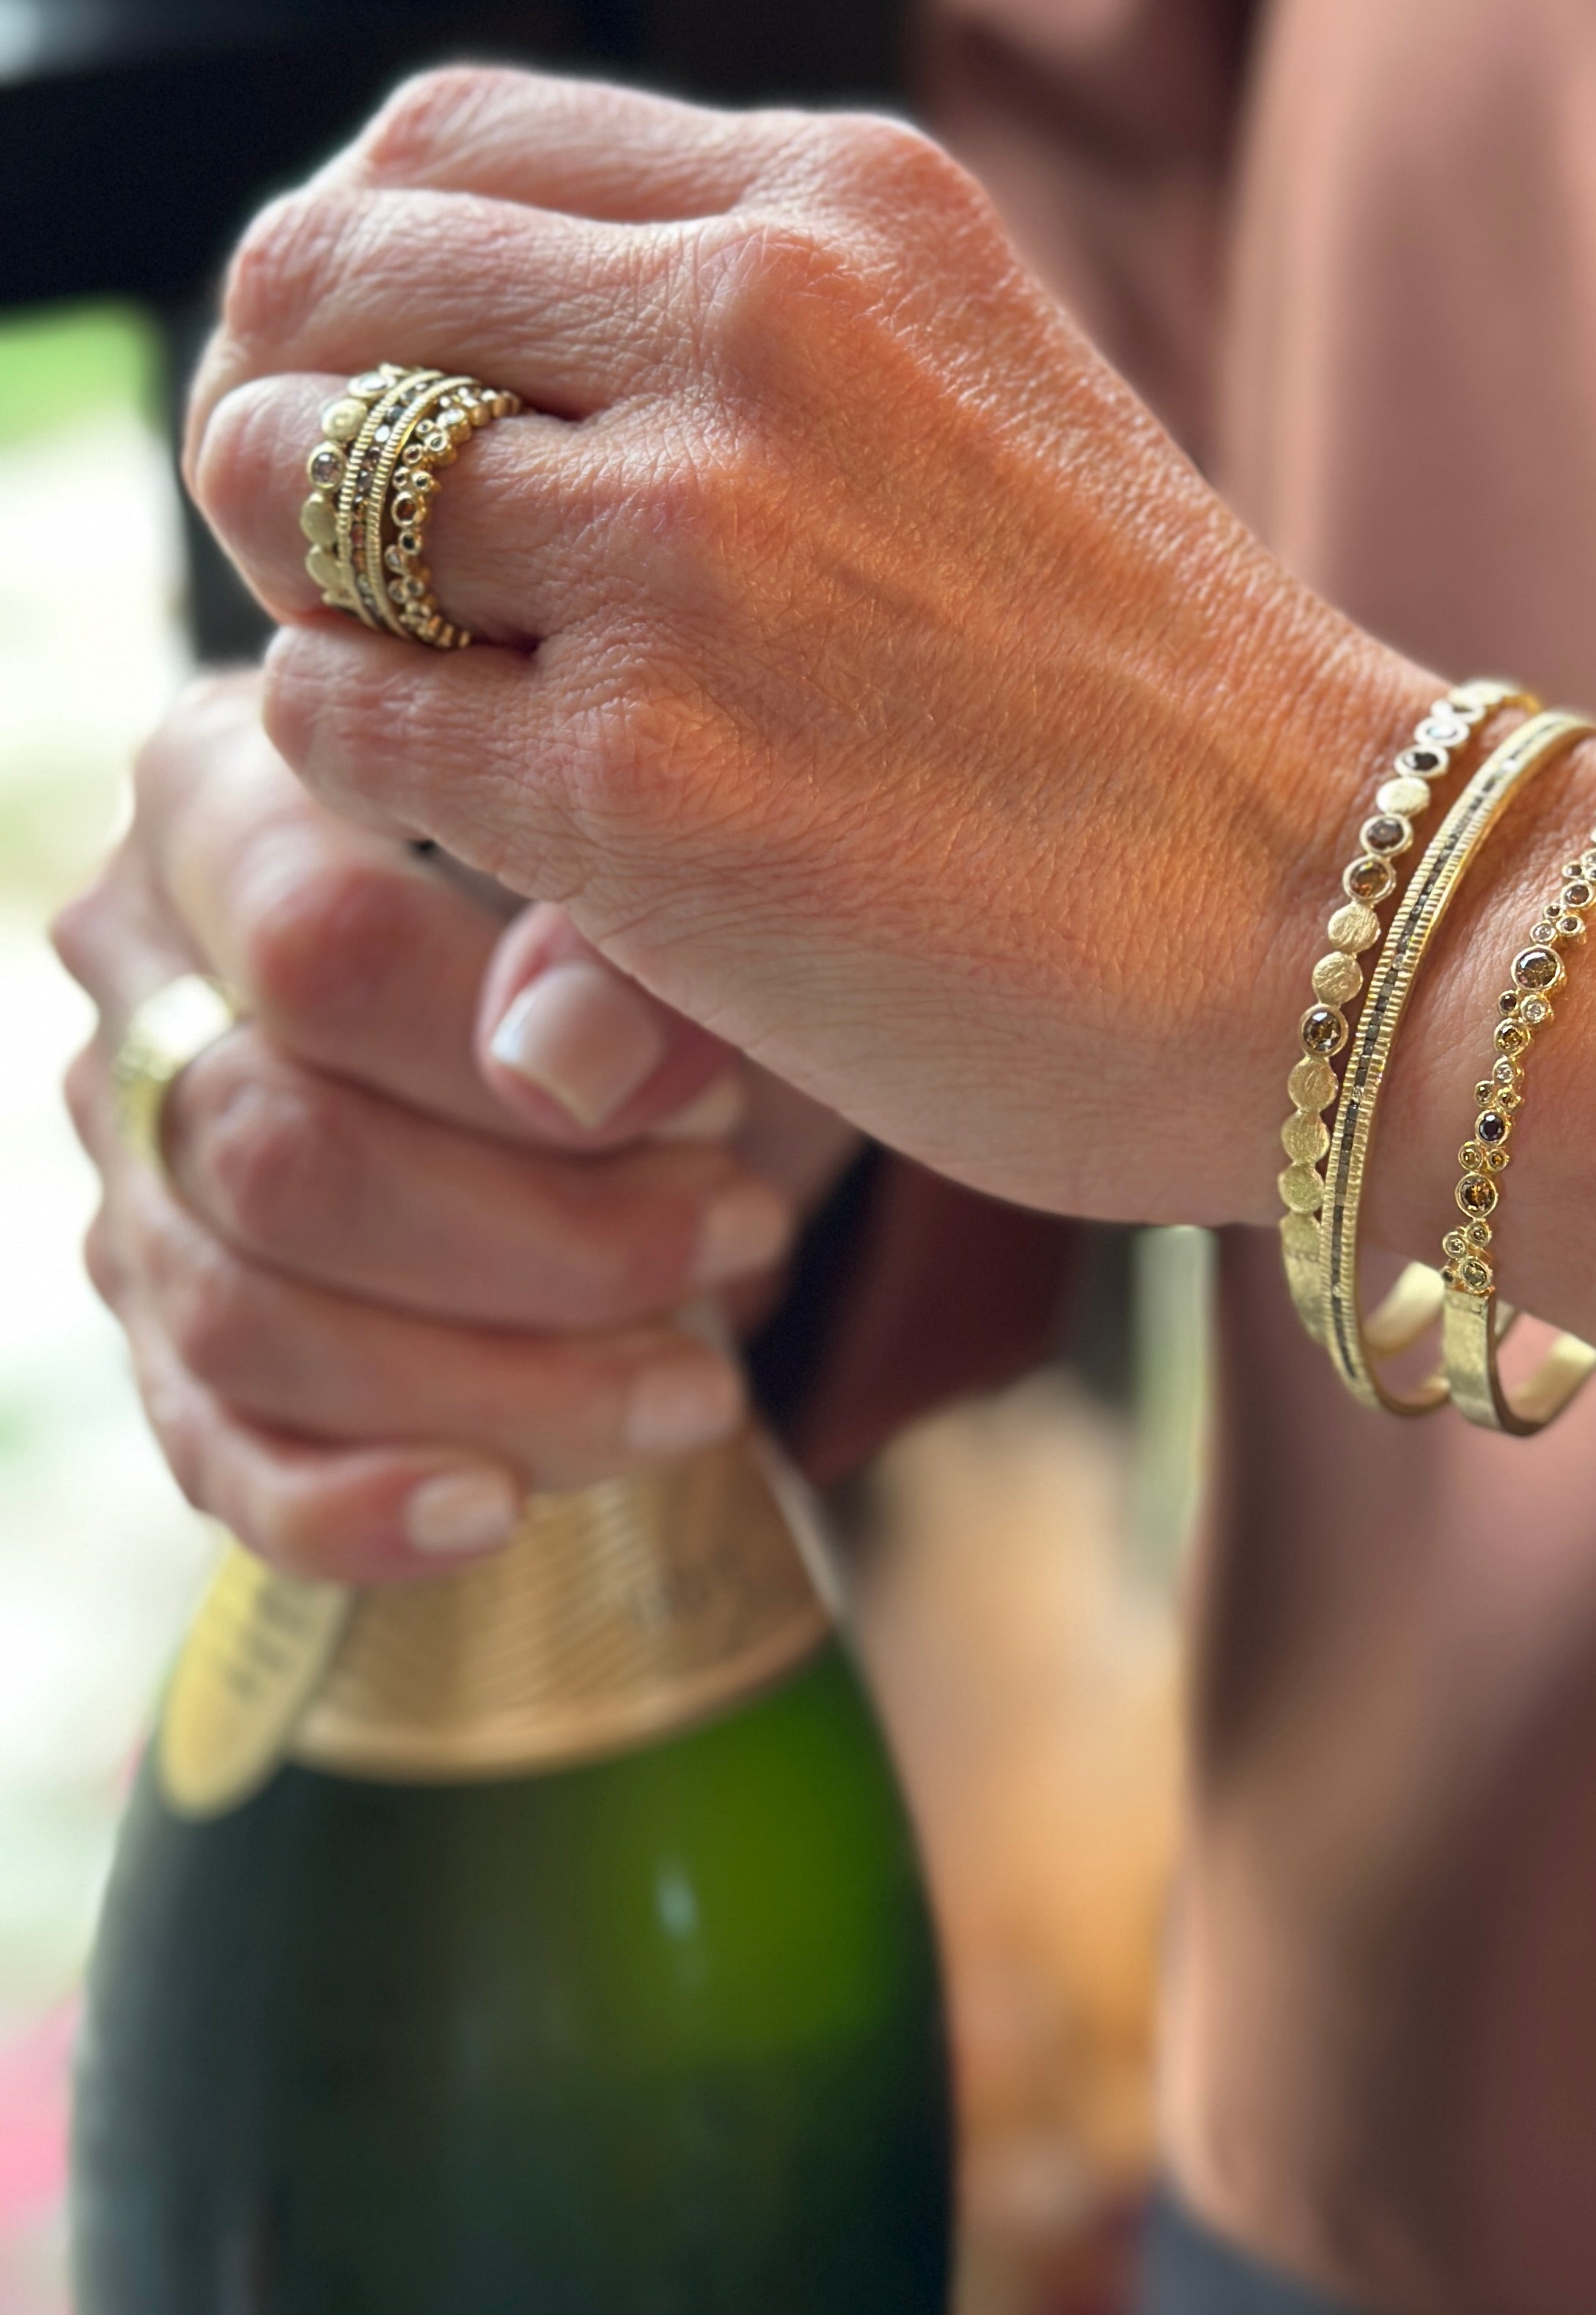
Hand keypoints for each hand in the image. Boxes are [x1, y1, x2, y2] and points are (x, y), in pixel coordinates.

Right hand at [54, 669, 853, 1583]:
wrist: (655, 1040)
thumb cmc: (656, 931)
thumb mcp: (681, 894)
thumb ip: (622, 942)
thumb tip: (569, 1066)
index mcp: (229, 801)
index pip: (314, 949)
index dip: (510, 1053)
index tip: (712, 1098)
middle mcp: (139, 980)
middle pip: (279, 1154)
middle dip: (542, 1237)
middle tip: (739, 1232)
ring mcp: (137, 1171)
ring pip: (252, 1321)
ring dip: (501, 1382)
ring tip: (699, 1383)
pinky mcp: (174, 1339)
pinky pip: (221, 1456)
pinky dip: (359, 1507)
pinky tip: (499, 1513)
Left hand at [178, 67, 1595, 1528]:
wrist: (1345, 934)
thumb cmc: (1157, 718)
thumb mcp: (972, 411)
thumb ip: (737, 357)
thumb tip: (422, 410)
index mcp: (839, 208)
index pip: (437, 147)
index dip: (362, 286)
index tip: (399, 418)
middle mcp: (749, 322)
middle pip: (324, 290)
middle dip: (300, 437)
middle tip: (377, 581)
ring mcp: (682, 548)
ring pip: (285, 496)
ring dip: (325, 606)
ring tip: (449, 705)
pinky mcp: (633, 778)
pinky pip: (332, 715)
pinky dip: (369, 771)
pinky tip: (499, 828)